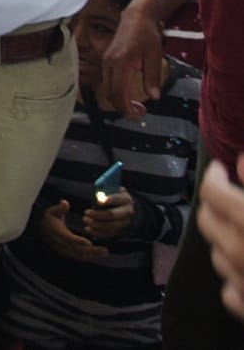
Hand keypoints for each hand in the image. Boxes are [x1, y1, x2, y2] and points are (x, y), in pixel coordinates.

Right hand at [38, 199, 106, 262]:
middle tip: (105, 250)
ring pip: (78, 256)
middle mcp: (61, 243)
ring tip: (105, 253)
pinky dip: (88, 258)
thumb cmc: (48, 219)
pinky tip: (97, 257)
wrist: (39, 229)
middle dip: (91, 252)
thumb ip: (60, 208)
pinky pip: (77, 258)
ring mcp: (63, 249)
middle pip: (77, 250)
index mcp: (58, 232)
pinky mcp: (65, 253)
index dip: (78, 241)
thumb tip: (64, 202)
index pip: (68, 238)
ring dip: (92, 256)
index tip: (89, 242)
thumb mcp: (52, 211)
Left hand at [84, 189, 135, 240]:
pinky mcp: (121, 231)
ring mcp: (125, 223)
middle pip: (112, 214)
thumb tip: (98, 186)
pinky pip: (109, 234)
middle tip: (86, 212)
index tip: (98, 201)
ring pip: (110, 226)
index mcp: (125, 199)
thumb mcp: (113, 189)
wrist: (127, 209)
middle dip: (97, 214)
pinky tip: (89, 229)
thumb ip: (106, 188)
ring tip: (85, 220)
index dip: (107, 200)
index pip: (117, 199)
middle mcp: (127, 212)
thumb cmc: (115, 197)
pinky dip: (98, 232)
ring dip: (95, 224)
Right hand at [102, 5, 165, 119]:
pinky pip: (108, 81)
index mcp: (121, 62)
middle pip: (109, 93)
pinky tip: (129, 93)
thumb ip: (153, 77)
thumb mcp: (155, 56)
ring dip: (119, 100)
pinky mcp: (107, 61)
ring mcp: (106, 62)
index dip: (126, 107)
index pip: (119, 92)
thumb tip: (154, 97)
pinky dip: (117, 91)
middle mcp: (109, 63)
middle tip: (140, 113)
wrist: (136, 17)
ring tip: (137, 106)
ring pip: (107, 88)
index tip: (137, 115)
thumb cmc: (146, 34)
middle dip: (122, 107)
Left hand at [199, 156, 243, 320]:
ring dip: (224, 239)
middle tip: (230, 196)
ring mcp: (243, 283)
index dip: (213, 176)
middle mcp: (240, 252)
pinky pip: (230, 289)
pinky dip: (235, 276)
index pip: (212, 193)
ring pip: (216, 253)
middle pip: (206, 220)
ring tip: (243, 230)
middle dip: (215, 205)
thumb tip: (239, 157)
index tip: (220, 169)